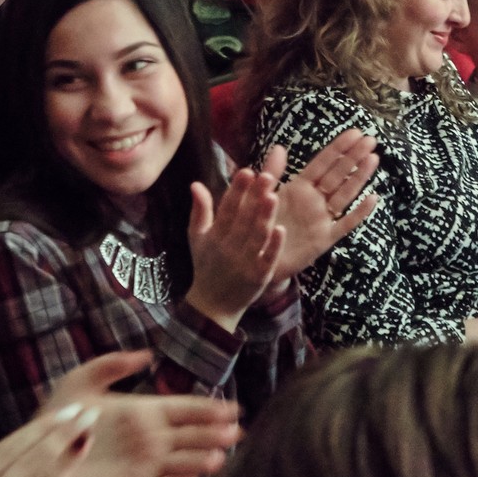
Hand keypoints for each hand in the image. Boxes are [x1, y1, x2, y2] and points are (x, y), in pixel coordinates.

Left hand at [36, 352, 240, 476]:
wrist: (37, 454)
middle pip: (191, 435)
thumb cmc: (58, 415)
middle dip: (215, 434)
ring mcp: (143, 463)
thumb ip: (113, 364)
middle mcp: (150, 437)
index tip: (233, 408)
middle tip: (239, 433)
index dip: (209, 408)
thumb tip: (147, 354)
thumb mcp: (82, 380)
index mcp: (144, 410)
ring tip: (221, 459)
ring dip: (202, 461)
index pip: (184, 408)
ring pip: (182, 462)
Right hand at [183, 171, 283, 331]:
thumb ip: (200, 210)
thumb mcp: (197, 238)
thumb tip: (196, 183)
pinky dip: (273, 247)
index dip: (236, 190)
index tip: (246, 171)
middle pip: (243, 220)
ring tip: (273, 197)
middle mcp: (228, 248)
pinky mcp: (258, 277)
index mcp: (215, 236)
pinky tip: (281, 230)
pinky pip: (267, 260)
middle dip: (254, 198)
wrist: (212, 305)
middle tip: (266, 176)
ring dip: (264, 218)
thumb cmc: (207, 265)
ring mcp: (244, 263)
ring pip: (256, 238)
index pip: (227, 209)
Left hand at [268, 130, 379, 280]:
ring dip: (359, 177)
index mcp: (299, 187)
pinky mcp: (324, 239)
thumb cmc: (258, 225)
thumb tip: (279, 147)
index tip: (356, 132)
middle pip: (338, 175)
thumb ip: (271, 173)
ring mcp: (321, 219)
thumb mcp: (260, 196)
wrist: (256, 261)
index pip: (322, 163)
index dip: (339, 148)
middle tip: (371, 139)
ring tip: (374, 159)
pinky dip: (359, 213)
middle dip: (354, 157)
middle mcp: (313, 200)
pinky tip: (372, 198)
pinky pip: (345, 224)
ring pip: (345, 194)